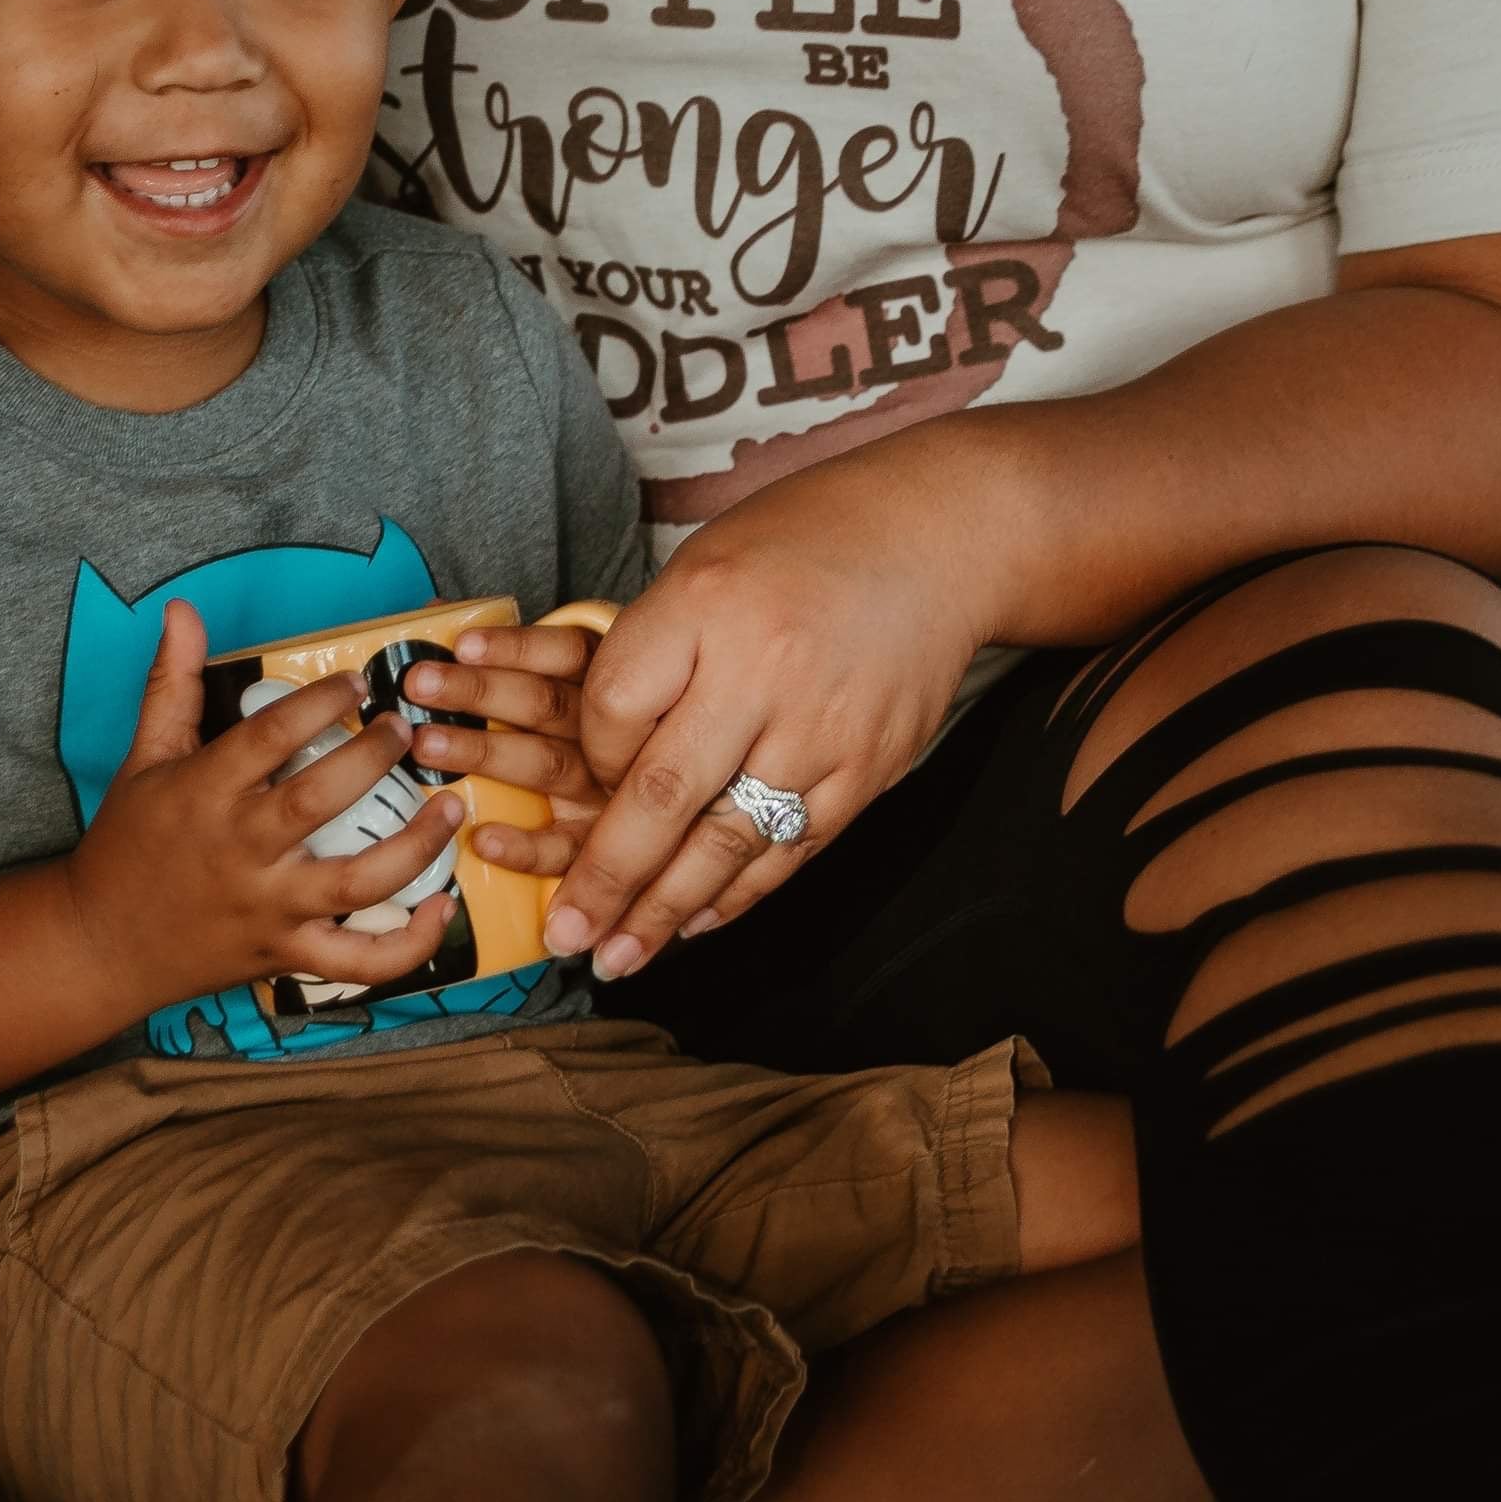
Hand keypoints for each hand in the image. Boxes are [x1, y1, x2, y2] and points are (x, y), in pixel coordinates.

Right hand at [64, 600, 466, 1006]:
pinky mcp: (285, 956)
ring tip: (450, 805)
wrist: (101, 945)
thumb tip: (183, 609)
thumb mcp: (144, 756)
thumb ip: (173, 682)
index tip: (356, 682)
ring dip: (415, 845)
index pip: (271, 735)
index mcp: (205, 794)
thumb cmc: (126, 845)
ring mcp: (268, 908)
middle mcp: (241, 850)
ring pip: (358, 881)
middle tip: (405, 729)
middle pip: (322, 799)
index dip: (321, 701)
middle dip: (375, 757)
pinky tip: (441, 907)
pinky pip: (358, 961)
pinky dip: (408, 944)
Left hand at [398, 618, 608, 874]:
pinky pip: (566, 846)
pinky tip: (483, 837)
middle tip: (419, 685)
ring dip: (484, 753)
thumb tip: (433, 612)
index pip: (565, 653)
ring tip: (429, 745)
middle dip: (478, 692)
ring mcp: (606, 786)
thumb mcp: (567, 676)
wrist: (659, 803)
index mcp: (604, 681)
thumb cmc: (587, 724)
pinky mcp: (600, 839)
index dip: (513, 648)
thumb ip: (503, 648)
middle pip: (545, 704)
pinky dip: (526, 845)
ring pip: (546, 764)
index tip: (462, 644)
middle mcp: (608, 729)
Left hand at [545, 433, 993, 982]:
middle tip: (563, 935)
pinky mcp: (868, 770)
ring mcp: (821, 729)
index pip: (612, 709)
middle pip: (661, 793)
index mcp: (703, 604)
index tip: (586, 770)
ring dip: (665, 912)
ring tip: (616, 960)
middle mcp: (761, 671)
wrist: (937, 541)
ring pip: (727, 842)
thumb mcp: (705, 564)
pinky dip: (741, 894)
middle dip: (603, 877)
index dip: (587, 756)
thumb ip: (653, 649)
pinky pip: (792, 850)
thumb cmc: (801, 543)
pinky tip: (697, 923)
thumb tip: (593, 747)